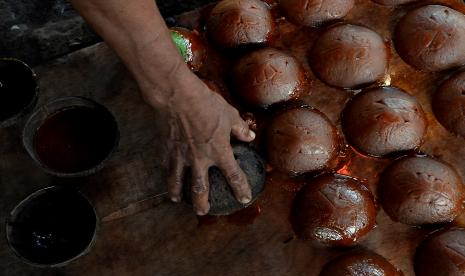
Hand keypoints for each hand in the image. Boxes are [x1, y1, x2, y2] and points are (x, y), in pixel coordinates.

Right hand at [146, 71, 255, 214]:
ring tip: (177, 200)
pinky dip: (166, 171)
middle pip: (201, 189)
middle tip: (204, 212)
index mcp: (219, 151)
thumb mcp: (229, 114)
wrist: (177, 96)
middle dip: (203, 203)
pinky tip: (166, 174)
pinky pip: (166, 164)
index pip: (233, 176)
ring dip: (178, 193)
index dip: (241, 189)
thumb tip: (250, 137)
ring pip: (177, 181)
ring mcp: (180, 155)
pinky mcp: (166, 148)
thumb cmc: (206, 103)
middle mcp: (199, 159)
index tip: (244, 199)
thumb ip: (240, 129)